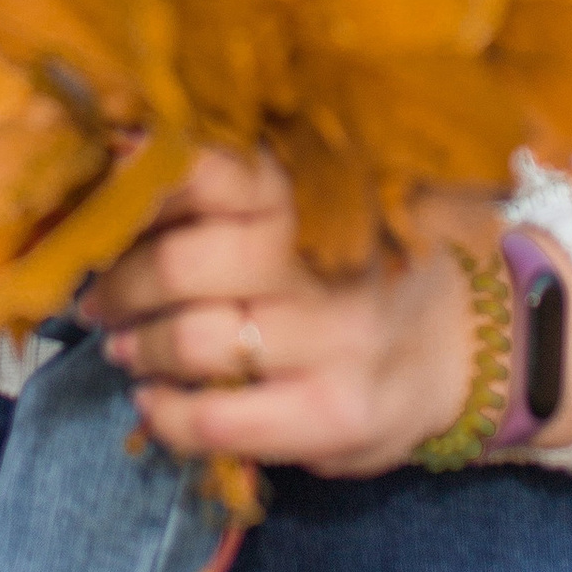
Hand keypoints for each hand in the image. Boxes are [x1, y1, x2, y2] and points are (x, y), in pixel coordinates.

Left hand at [81, 151, 571, 476]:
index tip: (98, 204)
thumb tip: (119, 151)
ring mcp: (336, 338)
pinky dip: (166, 415)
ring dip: (136, 346)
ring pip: (190, 341)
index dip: (136, 189)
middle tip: (97, 292)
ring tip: (122, 344)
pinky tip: (154, 402)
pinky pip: (218, 420)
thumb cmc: (371, 262)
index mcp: (317, 186)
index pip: (208, 170)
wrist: (474, 346)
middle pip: (179, 262)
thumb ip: (243, 180)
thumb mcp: (329, 196)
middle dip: (119, 282)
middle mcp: (327, 254)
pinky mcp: (336, 413)